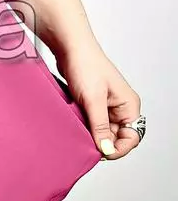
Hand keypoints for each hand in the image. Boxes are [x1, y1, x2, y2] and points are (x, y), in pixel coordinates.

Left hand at [55, 42, 142, 159]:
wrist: (69, 47)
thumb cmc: (85, 64)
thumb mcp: (93, 99)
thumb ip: (100, 126)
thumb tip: (106, 149)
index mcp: (129, 106)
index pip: (131, 138)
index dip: (118, 148)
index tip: (101, 153)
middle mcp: (120, 108)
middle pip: (115, 137)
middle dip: (102, 142)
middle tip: (85, 143)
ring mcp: (106, 106)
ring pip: (102, 131)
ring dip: (91, 134)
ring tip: (78, 130)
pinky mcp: (92, 104)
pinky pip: (91, 123)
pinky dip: (83, 126)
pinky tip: (74, 123)